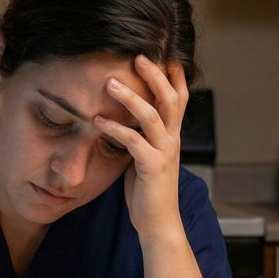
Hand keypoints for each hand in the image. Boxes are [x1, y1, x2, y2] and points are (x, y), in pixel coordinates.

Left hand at [94, 55, 189, 238]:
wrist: (158, 224)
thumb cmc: (148, 191)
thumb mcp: (146, 156)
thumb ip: (142, 137)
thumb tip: (125, 121)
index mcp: (172, 135)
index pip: (180, 98)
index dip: (175, 76)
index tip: (164, 54)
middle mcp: (173, 140)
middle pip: (171, 98)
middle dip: (156, 75)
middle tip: (137, 56)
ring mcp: (164, 152)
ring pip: (152, 116)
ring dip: (130, 97)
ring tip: (110, 82)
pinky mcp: (152, 167)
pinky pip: (134, 141)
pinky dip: (115, 128)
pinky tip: (97, 120)